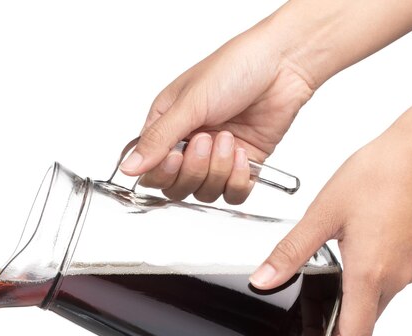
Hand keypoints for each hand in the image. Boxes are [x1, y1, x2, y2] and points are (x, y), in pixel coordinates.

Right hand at [119, 16, 314, 203]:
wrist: (283, 65)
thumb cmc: (235, 68)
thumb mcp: (190, 103)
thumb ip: (158, 140)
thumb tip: (128, 168)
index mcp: (168, 127)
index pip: (152, 170)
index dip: (162, 172)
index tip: (175, 156)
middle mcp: (189, 146)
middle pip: (177, 187)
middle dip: (194, 169)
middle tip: (207, 140)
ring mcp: (216, 158)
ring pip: (205, 192)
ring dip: (218, 170)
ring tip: (229, 138)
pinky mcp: (242, 166)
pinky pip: (233, 193)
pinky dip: (238, 180)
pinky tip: (243, 155)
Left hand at [249, 125, 411, 335]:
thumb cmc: (381, 173)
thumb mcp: (323, 214)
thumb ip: (291, 252)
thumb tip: (264, 280)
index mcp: (370, 274)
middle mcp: (395, 278)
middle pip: (363, 330)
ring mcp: (408, 268)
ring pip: (375, 309)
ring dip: (349, 320)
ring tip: (321, 318)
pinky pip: (386, 288)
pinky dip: (363, 295)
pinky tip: (346, 279)